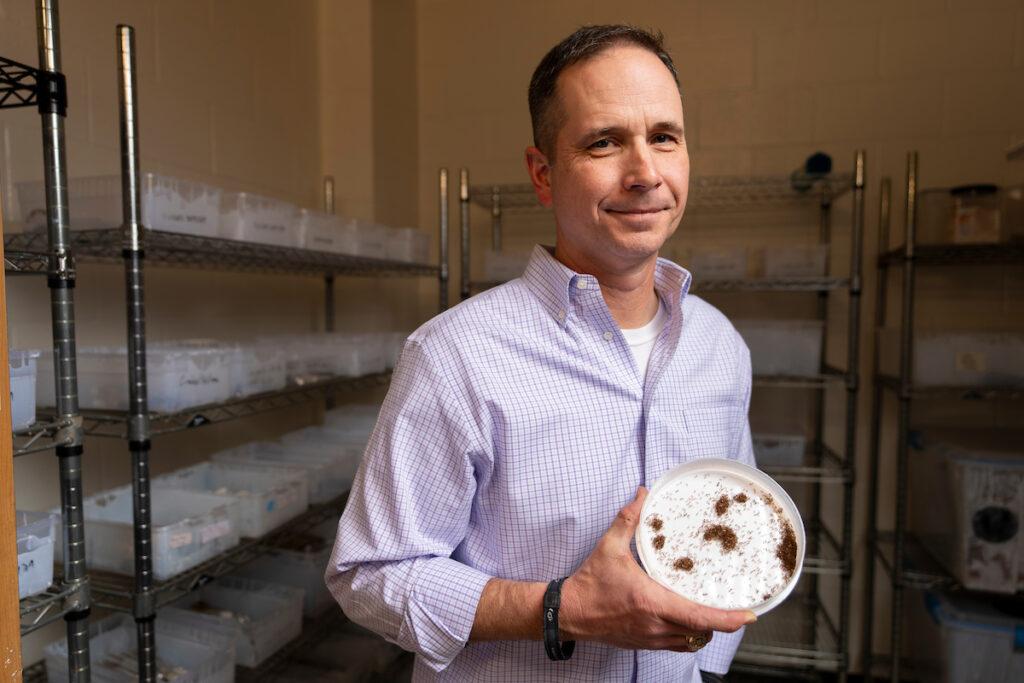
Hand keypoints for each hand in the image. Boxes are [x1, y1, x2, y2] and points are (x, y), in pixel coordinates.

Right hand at [559, 487, 755, 651]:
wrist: (569, 613)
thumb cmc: (589, 584)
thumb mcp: (608, 547)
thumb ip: (628, 519)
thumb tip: (642, 495)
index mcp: (651, 601)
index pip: (699, 617)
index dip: (727, 619)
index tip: (747, 615)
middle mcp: (655, 625)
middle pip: (702, 632)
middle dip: (722, 623)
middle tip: (737, 609)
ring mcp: (651, 639)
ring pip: (691, 642)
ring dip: (705, 630)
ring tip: (715, 614)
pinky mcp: (644, 644)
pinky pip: (677, 646)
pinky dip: (688, 636)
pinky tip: (689, 622)